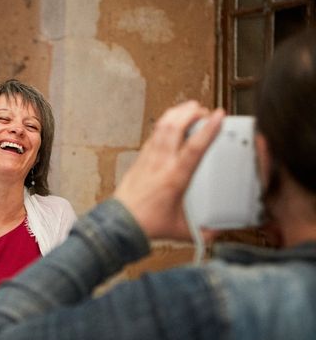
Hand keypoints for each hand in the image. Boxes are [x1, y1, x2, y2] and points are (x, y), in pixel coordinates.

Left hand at [114, 101, 224, 239]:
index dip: (208, 129)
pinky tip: (169, 123)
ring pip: (161, 128)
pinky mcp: (140, 160)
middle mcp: (161, 164)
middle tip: (203, 109)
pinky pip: (152, 136)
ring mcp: (149, 159)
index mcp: (175, 178)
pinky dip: (163, 125)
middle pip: (175, 127)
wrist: (121, 223)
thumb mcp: (182, 230)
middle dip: (190, 112)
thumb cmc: (148, 224)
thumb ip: (202, 231)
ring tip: (188, 109)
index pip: (194, 148)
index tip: (218, 116)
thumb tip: (216, 231)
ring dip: (176, 114)